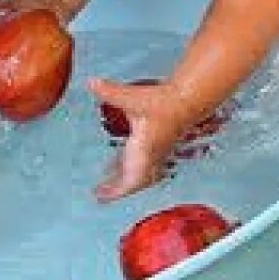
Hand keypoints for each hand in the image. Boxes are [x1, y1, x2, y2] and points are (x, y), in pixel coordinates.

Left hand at [88, 77, 191, 201]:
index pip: (131, 180)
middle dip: (118, 190)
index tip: (102, 198)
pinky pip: (144, 165)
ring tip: (106, 185)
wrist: (187, 99)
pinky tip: (119, 163)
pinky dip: (131, 168)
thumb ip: (109, 91)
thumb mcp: (131, 97)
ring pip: (140, 175)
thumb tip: (91, 81)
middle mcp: (151, 156)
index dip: (117, 191)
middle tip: (99, 195)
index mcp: (143, 150)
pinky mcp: (160, 147)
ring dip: (124, 181)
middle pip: (134, 182)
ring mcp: (157, 153)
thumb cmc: (161, 100)